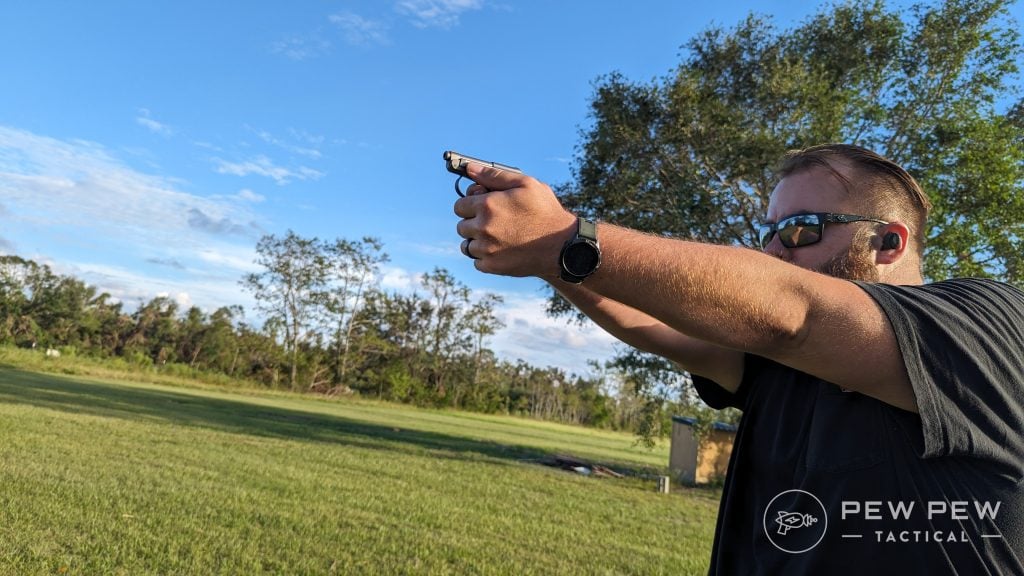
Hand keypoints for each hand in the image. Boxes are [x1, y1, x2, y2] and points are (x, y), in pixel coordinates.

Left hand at [453, 162, 575, 278]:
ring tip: (496, 237)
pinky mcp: (493, 266)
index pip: (459, 205)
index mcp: (487, 205)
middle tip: (493, 222)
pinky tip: (501, 250)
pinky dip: (485, 257)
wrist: (562, 246)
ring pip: (467, 245)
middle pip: (462, 225)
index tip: (481, 207)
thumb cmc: (545, 212)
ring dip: (477, 241)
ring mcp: (486, 249)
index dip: (470, 204)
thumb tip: (470, 169)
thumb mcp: (525, 184)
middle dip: (474, 222)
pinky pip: (477, 261)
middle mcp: (483, 228)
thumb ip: (494, 175)